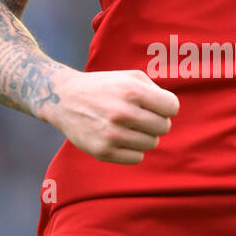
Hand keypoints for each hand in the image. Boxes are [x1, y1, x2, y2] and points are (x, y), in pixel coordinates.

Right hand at [46, 68, 179, 162]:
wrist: (64, 98)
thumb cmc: (104, 87)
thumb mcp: (130, 77)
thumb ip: (155, 91)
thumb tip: (171, 112)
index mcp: (132, 91)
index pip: (172, 107)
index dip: (165, 107)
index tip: (153, 105)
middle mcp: (123, 113)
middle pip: (164, 127)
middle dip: (155, 121)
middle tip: (140, 116)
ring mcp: (112, 134)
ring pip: (151, 143)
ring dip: (144, 136)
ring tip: (128, 126)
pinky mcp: (103, 151)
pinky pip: (137, 157)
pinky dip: (132, 149)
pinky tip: (120, 138)